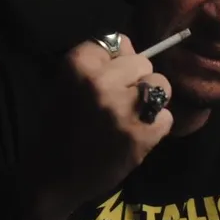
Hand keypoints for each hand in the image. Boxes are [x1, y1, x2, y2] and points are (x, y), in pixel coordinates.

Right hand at [28, 35, 173, 214]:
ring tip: (132, 117)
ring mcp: (124, 109)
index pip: (118, 41)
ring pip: (161, 86)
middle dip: (136, 79)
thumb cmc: (58, 129)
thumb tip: (132, 52)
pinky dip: (156, 128)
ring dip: (152, 100)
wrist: (53, 177)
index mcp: (79, 65)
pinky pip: (166, 118)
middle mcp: (103, 82)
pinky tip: (135, 137)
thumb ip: (97, 66)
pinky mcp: (142, 134)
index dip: (118, 60)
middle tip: (120, 102)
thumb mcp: (66, 85)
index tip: (110, 78)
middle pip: (143, 62)